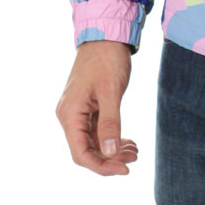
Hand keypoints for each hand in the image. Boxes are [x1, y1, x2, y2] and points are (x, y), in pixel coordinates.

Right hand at [55, 39, 137, 175]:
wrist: (106, 34)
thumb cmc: (107, 59)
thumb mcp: (111, 91)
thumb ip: (110, 123)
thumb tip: (109, 153)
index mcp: (70, 114)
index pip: (81, 153)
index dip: (102, 166)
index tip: (125, 169)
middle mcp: (69, 115)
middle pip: (86, 150)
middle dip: (110, 158)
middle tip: (134, 158)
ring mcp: (78, 111)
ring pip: (93, 141)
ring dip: (113, 149)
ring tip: (135, 150)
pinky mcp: (87, 107)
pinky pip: (97, 130)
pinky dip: (111, 137)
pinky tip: (128, 141)